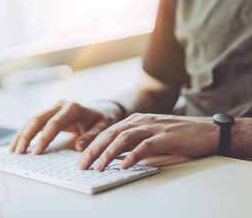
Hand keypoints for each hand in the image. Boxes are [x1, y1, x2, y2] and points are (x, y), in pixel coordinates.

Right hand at [9, 100, 121, 154]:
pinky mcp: (50, 113)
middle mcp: (60, 105)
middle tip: (18, 152)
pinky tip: (18, 142)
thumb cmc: (103, 118)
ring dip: (22, 134)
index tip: (36, 153)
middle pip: (38, 119)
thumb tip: (79, 147)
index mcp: (73, 108)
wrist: (104, 108)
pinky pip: (35, 122)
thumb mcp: (103, 127)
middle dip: (26, 136)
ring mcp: (54, 108)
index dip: (44, 138)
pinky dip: (25, 132)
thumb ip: (92, 137)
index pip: (54, 123)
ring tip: (13, 150)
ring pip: (33, 119)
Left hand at [76, 113, 219, 170]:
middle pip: (111, 134)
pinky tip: (123, 167)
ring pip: (124, 139)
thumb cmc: (177, 135)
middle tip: (82, 165)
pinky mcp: (165, 137)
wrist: (206, 130)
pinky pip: (145, 146)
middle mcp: (140, 121)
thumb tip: (114, 156)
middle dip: (94, 150)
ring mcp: (152, 127)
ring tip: (98, 167)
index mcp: (135, 120)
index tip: (81, 159)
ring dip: (109, 154)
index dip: (92, 145)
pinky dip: (132, 157)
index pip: (107, 132)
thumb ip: (133, 142)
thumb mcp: (150, 135)